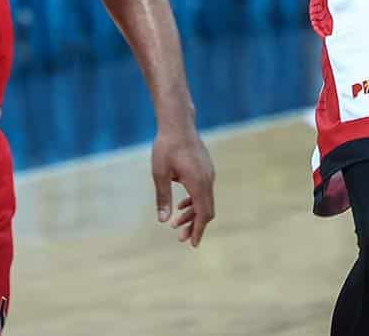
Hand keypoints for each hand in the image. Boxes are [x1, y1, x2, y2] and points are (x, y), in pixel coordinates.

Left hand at [151, 126, 216, 247]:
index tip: (193, 244)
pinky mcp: (205, 168)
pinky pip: (204, 190)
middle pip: (207, 209)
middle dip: (195, 225)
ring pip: (205, 200)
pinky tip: (181, 204)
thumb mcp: (160, 174)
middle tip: (180, 238)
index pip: (203, 213)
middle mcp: (208, 179)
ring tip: (176, 223)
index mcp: (198, 182)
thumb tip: (163, 220)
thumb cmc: (166, 147)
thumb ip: (163, 198)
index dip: (198, 230)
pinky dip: (195, 201)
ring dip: (193, 213)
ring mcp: (208, 172)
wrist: (177, 123)